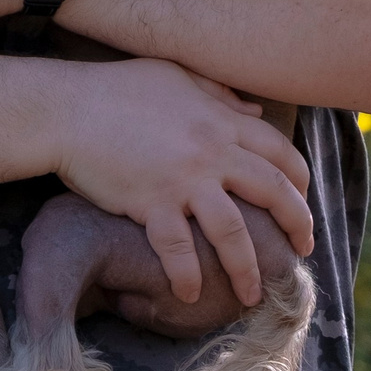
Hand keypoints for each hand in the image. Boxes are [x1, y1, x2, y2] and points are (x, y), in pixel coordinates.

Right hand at [49, 60, 313, 305]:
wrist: (68, 109)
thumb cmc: (116, 88)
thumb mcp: (176, 76)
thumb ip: (219, 94)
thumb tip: (256, 110)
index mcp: (221, 120)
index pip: (280, 153)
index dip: (300, 181)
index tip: (302, 203)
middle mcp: (212, 152)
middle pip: (273, 193)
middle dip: (296, 225)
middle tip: (300, 251)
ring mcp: (183, 180)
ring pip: (233, 231)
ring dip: (248, 267)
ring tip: (252, 294)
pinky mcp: (151, 203)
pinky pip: (177, 248)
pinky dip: (186, 274)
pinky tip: (190, 294)